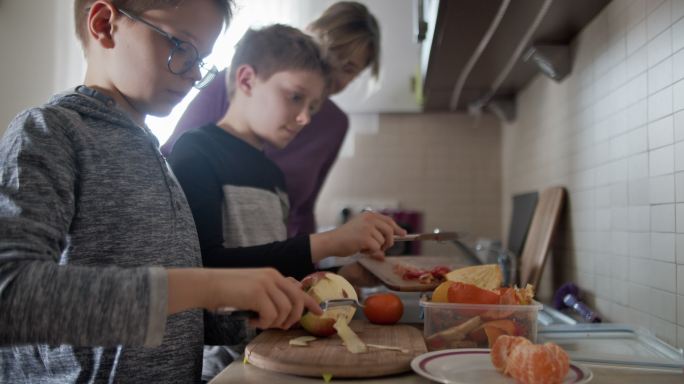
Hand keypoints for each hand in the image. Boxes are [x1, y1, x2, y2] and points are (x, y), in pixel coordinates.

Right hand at [167, 268, 321, 329]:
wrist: (208, 285)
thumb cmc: (228, 290)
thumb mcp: (253, 287)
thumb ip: (270, 292)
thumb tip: (286, 308)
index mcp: (273, 274)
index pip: (298, 289)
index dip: (310, 302)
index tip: (319, 312)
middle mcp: (272, 277)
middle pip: (297, 302)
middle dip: (292, 318)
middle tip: (279, 326)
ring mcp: (266, 284)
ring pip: (285, 311)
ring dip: (273, 322)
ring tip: (259, 322)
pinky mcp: (257, 293)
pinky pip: (271, 315)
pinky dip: (263, 323)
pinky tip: (252, 320)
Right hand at [310, 212, 406, 261]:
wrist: (332, 241)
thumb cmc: (346, 237)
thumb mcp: (361, 228)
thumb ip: (376, 231)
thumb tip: (396, 237)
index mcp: (369, 215)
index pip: (388, 220)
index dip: (397, 228)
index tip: (403, 234)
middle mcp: (369, 219)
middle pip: (389, 230)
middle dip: (389, 241)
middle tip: (383, 248)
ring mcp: (367, 228)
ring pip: (383, 241)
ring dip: (376, 248)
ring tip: (363, 247)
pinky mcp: (365, 238)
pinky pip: (377, 248)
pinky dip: (371, 252)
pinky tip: (361, 250)